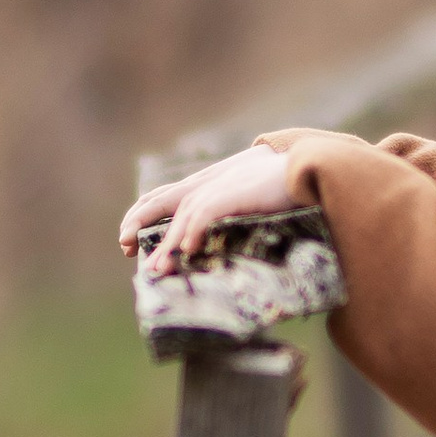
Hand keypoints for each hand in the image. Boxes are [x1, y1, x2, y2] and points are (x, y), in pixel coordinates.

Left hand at [118, 141, 306, 268]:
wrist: (309, 169)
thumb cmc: (283, 189)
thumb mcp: (246, 199)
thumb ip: (226, 213)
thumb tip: (211, 243)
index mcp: (209, 183)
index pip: (164, 196)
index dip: (141, 215)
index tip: (126, 240)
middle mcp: (210, 182)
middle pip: (165, 202)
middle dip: (141, 223)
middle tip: (125, 248)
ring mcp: (224, 185)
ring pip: (185, 214)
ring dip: (170, 242)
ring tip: (159, 267)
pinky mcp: (239, 191)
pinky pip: (208, 211)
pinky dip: (195, 229)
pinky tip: (189, 249)